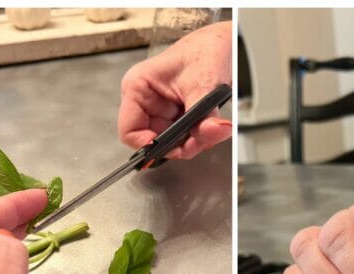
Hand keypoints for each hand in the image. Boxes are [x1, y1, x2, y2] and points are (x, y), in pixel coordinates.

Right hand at [118, 21, 231, 159]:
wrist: (224, 46)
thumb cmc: (205, 50)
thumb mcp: (203, 84)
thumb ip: (206, 115)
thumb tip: (213, 131)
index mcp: (139, 88)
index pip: (129, 131)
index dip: (147, 145)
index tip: (170, 148)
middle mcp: (148, 102)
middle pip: (154, 141)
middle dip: (178, 146)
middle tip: (199, 141)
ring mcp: (164, 112)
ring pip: (173, 144)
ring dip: (193, 143)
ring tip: (210, 130)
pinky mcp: (179, 118)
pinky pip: (186, 139)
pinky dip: (200, 138)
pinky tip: (210, 127)